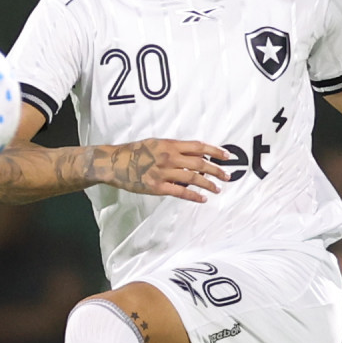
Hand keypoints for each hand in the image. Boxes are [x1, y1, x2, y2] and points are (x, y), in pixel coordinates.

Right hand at [92, 138, 234, 202]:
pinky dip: (193, 196)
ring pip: (192, 179)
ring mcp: (163, 173)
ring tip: (217, 189)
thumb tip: (195, 155)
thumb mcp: (155, 143)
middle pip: (199, 164)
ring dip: (208, 184)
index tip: (226, 156)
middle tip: (227, 176)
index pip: (198, 146)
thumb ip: (174, 148)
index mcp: (169, 144)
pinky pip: (180, 192)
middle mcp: (169, 157)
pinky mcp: (157, 187)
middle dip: (216, 170)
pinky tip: (202, 199)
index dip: (215, 150)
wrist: (114, 163)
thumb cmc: (134, 152)